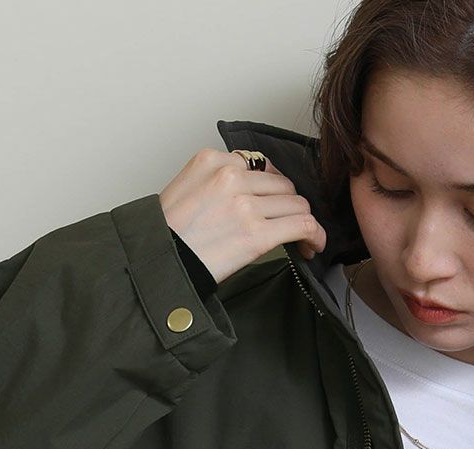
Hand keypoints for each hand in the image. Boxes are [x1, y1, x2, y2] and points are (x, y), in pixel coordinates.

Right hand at [160, 148, 327, 285]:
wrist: (159, 264)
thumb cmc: (169, 235)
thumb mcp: (186, 189)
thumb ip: (217, 180)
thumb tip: (252, 192)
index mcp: (211, 160)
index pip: (260, 165)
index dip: (272, 188)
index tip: (274, 206)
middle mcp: (230, 175)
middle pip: (282, 184)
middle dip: (288, 207)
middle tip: (288, 228)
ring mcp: (245, 204)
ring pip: (296, 204)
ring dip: (303, 222)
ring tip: (302, 240)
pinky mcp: (256, 233)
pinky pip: (302, 225)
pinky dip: (314, 235)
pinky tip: (313, 246)